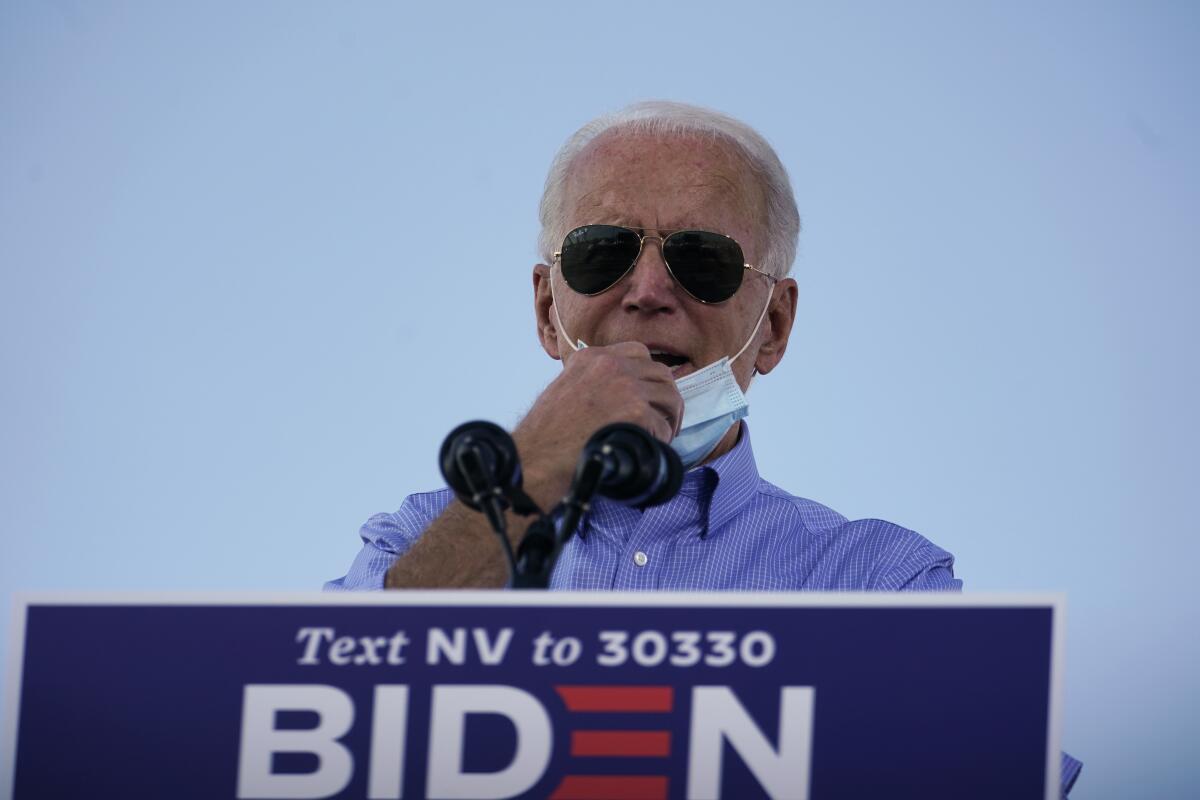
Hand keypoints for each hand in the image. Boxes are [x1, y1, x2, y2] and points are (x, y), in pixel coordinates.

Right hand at [512, 342, 682, 506]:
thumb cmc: (545, 436)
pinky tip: (646, 449)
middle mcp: (609, 364)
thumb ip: (594, 383)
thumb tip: (621, 396)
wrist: (535, 458)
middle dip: (665, 398)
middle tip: (663, 421)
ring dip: (669, 418)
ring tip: (660, 437)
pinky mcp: (634, 412)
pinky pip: (662, 426)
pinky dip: (659, 441)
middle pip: (660, 373)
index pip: (638, 353)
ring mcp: (624, 386)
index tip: (647, 397)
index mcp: (591, 357)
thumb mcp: (566, 390)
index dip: (648, 377)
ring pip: (669, 397)